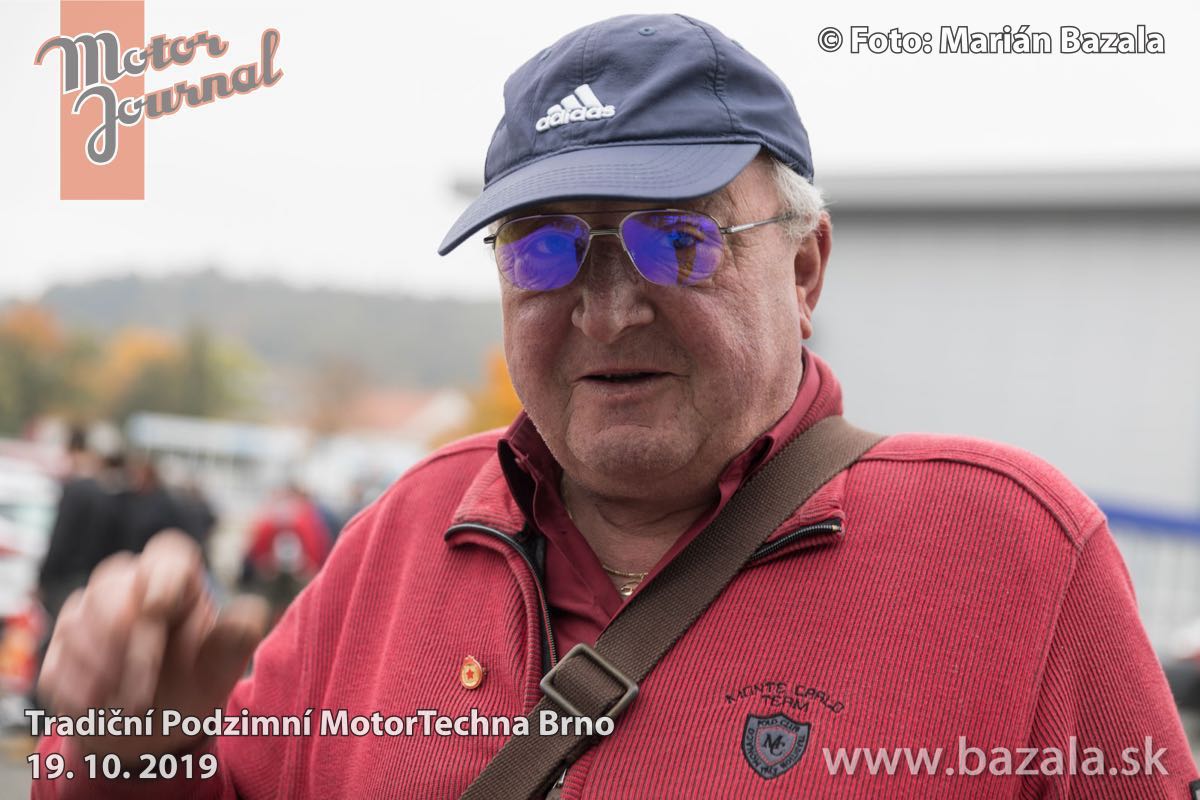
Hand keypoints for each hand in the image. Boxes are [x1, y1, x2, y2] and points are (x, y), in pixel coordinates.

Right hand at [38, 530, 269, 762]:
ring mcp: (87, 613)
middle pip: (113, 590)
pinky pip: (56, 657)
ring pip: (79, 622)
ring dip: (102, 669)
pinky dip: (76, 685)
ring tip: (127, 706)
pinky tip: (96, 706)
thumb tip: (252, 610)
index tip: (158, 609)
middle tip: (143, 692)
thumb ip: (235, 639)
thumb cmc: (194, 682)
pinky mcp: (59, 647)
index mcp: (177, 580)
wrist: (152, 727)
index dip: (161, 576)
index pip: (168, 554)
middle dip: (128, 642)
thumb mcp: (221, 666)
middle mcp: (130, 585)